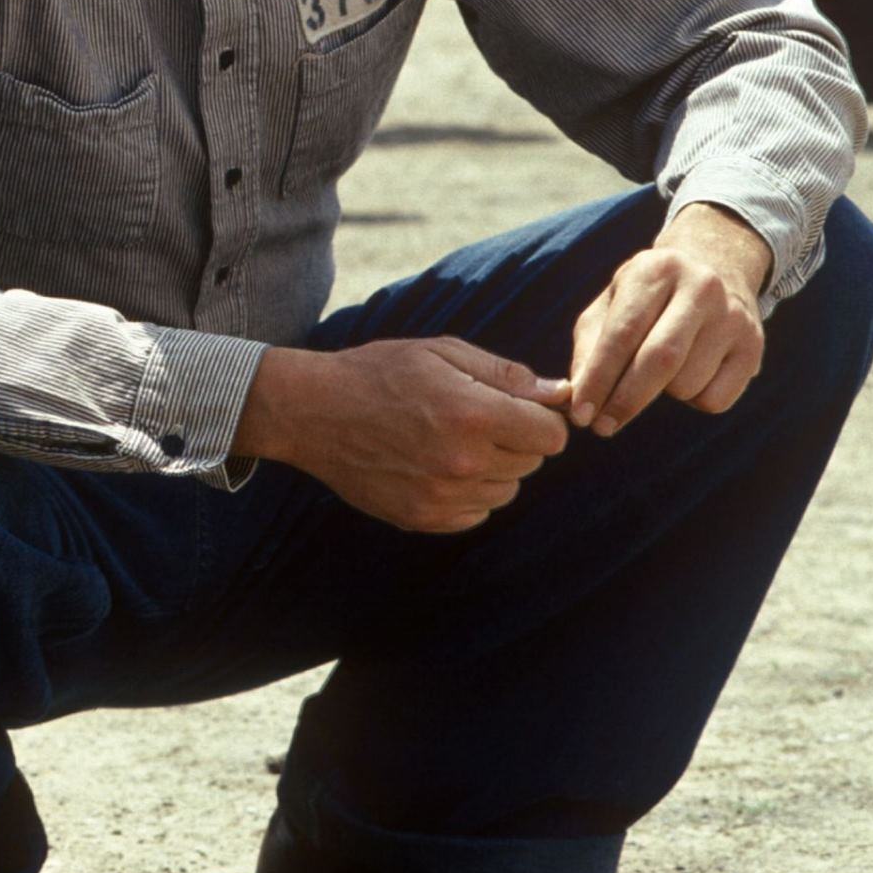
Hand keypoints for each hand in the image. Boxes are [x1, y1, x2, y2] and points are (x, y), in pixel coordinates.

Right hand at [237, 339, 572, 532]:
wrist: (314, 413)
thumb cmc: (379, 373)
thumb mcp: (440, 352)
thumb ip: (505, 373)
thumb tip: (558, 392)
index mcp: (472, 415)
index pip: (551, 436)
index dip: (540, 419)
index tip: (517, 410)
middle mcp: (463, 462)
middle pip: (531, 463)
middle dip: (513, 440)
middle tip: (471, 418)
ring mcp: (442, 497)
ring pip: (505, 490)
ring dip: (491, 469)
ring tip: (449, 442)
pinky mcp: (423, 519)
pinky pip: (476, 514)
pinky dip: (467, 494)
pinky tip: (434, 466)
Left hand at [567, 203, 768, 437]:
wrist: (715, 267)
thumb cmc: (647, 298)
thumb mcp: (611, 306)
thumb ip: (590, 348)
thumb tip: (579, 399)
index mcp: (655, 270)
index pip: (623, 333)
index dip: (599, 377)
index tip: (580, 413)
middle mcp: (701, 287)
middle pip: (660, 359)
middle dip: (626, 400)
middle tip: (601, 427)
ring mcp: (733, 316)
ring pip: (687, 383)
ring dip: (663, 394)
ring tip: (660, 371)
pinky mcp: (754, 345)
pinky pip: (716, 399)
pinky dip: (693, 400)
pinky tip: (691, 373)